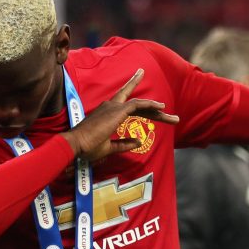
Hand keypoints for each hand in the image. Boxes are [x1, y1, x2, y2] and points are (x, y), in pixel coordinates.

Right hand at [62, 69, 178, 161]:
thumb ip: (124, 144)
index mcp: (108, 113)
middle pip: (137, 104)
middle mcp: (111, 106)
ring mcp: (114, 107)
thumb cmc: (87, 148)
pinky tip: (161, 107)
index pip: (128, 105)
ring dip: (157, 110)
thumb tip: (139, 141)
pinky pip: (137, 105)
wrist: (76, 145)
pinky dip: (150, 104)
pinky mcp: (117, 111)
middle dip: (153, 107)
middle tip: (168, 110)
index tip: (152, 100)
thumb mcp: (109, 147)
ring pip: (140, 104)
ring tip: (173, 118)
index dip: (142, 104)